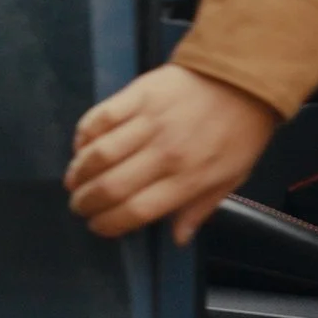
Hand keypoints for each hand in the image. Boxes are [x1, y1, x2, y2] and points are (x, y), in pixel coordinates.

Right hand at [64, 63, 279, 243]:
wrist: (245, 78)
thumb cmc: (240, 132)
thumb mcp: (232, 178)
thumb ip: (200, 208)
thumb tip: (177, 239)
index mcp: (189, 178)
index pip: (136, 210)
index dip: (109, 224)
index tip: (97, 226)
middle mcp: (165, 153)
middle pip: (112, 186)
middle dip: (86, 202)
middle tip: (78, 206)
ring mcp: (149, 121)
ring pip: (100, 153)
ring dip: (79, 172)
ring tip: (73, 181)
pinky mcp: (138, 93)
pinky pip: (101, 117)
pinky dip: (84, 135)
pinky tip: (80, 147)